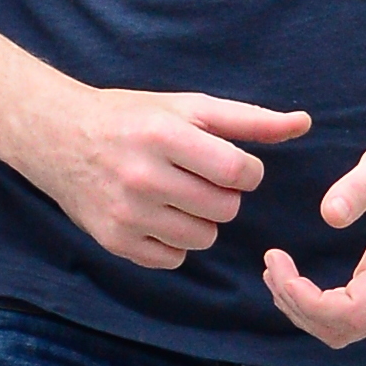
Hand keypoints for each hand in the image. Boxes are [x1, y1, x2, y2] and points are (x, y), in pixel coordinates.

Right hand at [30, 87, 310, 270]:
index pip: (238, 171)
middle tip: (199, 177)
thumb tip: (304, 123)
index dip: (247, 171)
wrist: (61, 137)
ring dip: (203, 220)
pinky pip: (174, 259)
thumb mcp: (188, 105)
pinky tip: (157, 214)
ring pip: (203, 238)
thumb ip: (249, 119)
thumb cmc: (134, 117)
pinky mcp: (115, 242)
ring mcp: (127, 213)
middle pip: (225, 208)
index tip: (232, 164)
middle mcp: (143, 175)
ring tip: (180, 195)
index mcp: (164, 134)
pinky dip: (175, 242)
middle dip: (225, 195)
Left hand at [263, 126, 365, 347]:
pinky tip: (297, 281)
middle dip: (298, 305)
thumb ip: (359, 187)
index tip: (277, 262)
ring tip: (277, 271)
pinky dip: (318, 308)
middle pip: (343, 330)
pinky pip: (352, 318)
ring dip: (304, 310)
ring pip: (345, 330)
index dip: (306, 301)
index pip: (350, 313)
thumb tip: (329, 215)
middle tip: (271, 264)